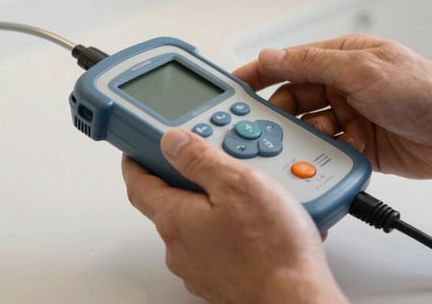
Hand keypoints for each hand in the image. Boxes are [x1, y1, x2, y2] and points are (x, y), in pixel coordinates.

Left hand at [122, 129, 347, 303]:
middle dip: (188, 179)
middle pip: (170, 203)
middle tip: (211, 160)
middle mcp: (180, 248)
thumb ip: (200, 159)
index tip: (138, 149)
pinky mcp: (222, 280)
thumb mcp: (238, 183)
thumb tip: (172, 142)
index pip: (139, 185)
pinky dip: (232, 229)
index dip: (136, 162)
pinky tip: (261, 223)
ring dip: (215, 205)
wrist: (295, 299)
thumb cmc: (271, 248)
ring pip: (198, 225)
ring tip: (252, 191)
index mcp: (175, 220)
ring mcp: (200, 268)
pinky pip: (219, 245)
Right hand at [233, 34, 431, 179]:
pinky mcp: (359, 145)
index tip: (234, 88)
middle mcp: (343, 85)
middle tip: (265, 127)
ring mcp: (350, 116)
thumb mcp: (362, 69)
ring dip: (304, 136)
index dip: (260, 73)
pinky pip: (327, 150)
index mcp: (341, 58)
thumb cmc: (426, 89)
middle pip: (293, 98)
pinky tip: (331, 154)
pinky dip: (323, 154)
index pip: (289, 62)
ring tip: (307, 141)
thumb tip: (272, 55)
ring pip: (307, 127)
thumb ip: (312, 63)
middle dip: (279, 112)